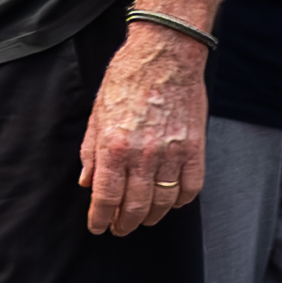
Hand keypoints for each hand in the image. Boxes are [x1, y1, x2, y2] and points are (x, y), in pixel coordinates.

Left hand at [80, 21, 206, 232]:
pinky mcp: (195, 150)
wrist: (165, 54)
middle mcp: (143, 154)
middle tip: (119, 228)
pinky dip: (180, 201)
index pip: (106, 196)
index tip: (98, 227)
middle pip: (134, 206)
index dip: (100, 217)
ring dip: (151, 217)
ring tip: (142, 219)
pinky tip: (171, 202)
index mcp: (114, 144)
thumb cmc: (127, 78)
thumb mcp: (98, 111)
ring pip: (163, 203)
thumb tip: (87, 182)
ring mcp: (172, 154)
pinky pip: (190, 189)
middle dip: (124, 223)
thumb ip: (91, 150)